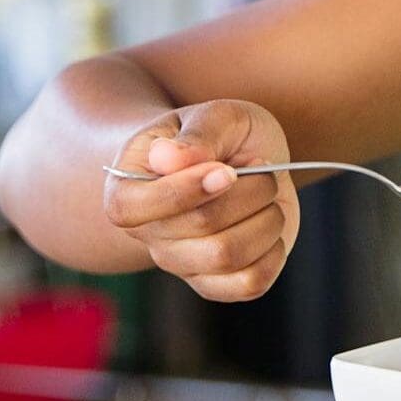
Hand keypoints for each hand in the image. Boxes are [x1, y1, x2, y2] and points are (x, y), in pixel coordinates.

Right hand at [103, 99, 300, 302]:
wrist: (237, 159)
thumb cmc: (216, 136)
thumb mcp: (214, 116)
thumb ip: (196, 135)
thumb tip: (168, 160)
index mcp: (127, 191)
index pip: (140, 207)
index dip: (189, 189)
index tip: (228, 169)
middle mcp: (148, 235)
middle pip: (201, 226)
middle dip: (248, 190)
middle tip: (259, 165)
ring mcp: (181, 264)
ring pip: (227, 257)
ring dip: (266, 218)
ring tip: (266, 193)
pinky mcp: (216, 283)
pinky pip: (249, 284)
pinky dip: (273, 251)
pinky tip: (269, 223)